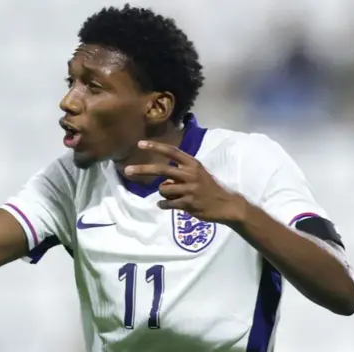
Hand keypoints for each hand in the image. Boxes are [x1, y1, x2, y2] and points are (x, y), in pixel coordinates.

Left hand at [124, 140, 246, 223]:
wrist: (226, 204)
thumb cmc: (209, 187)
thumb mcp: (197, 174)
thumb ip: (180, 173)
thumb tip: (161, 181)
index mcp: (192, 164)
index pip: (171, 152)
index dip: (155, 147)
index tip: (140, 144)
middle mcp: (190, 174)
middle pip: (161, 170)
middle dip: (142, 169)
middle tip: (127, 170)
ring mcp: (190, 189)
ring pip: (163, 189)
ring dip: (164, 194)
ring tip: (174, 196)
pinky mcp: (189, 203)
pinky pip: (167, 204)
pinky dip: (164, 205)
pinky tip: (168, 205)